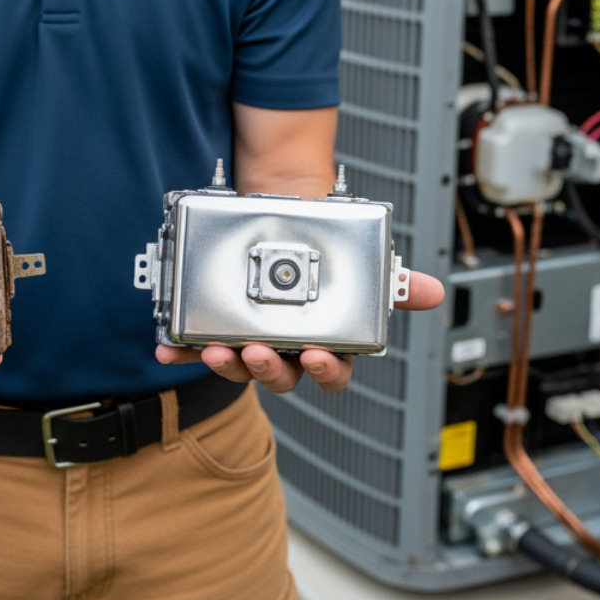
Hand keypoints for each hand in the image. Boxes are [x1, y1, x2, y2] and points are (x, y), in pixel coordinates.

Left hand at [154, 268, 445, 394]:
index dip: (323, 371)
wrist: (282, 223)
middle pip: (279, 376)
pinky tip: (166, 346)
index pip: (330, 373)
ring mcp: (247, 342)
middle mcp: (284, 350)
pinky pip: (194, 347)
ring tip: (215, 347)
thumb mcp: (361, 268)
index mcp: (322, 344)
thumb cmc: (322, 255)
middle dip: (267, 369)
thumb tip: (433, 292)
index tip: (316, 355)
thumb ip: (395, 283)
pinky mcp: (213, 329)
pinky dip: (179, 349)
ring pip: (237, 366)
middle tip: (259, 352)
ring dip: (225, 363)